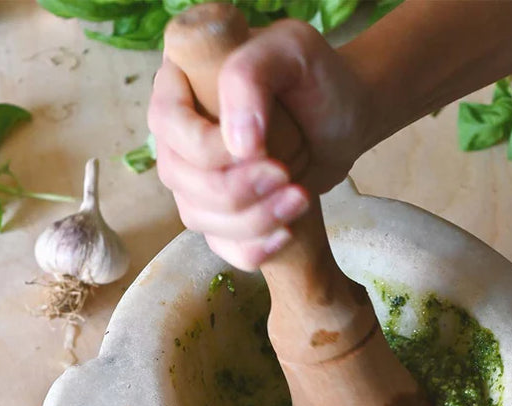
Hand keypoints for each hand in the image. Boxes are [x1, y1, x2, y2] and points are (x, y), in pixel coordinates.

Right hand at [148, 19, 369, 269]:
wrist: (343, 121)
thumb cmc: (316, 79)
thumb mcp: (290, 50)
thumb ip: (251, 77)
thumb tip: (236, 144)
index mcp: (181, 84)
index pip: (167, 124)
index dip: (207, 148)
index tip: (262, 148)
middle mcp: (180, 136)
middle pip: (180, 178)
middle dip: (235, 190)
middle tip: (286, 177)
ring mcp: (197, 180)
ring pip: (198, 217)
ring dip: (252, 220)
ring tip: (300, 198)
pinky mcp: (222, 215)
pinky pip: (222, 246)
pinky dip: (253, 249)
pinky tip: (286, 234)